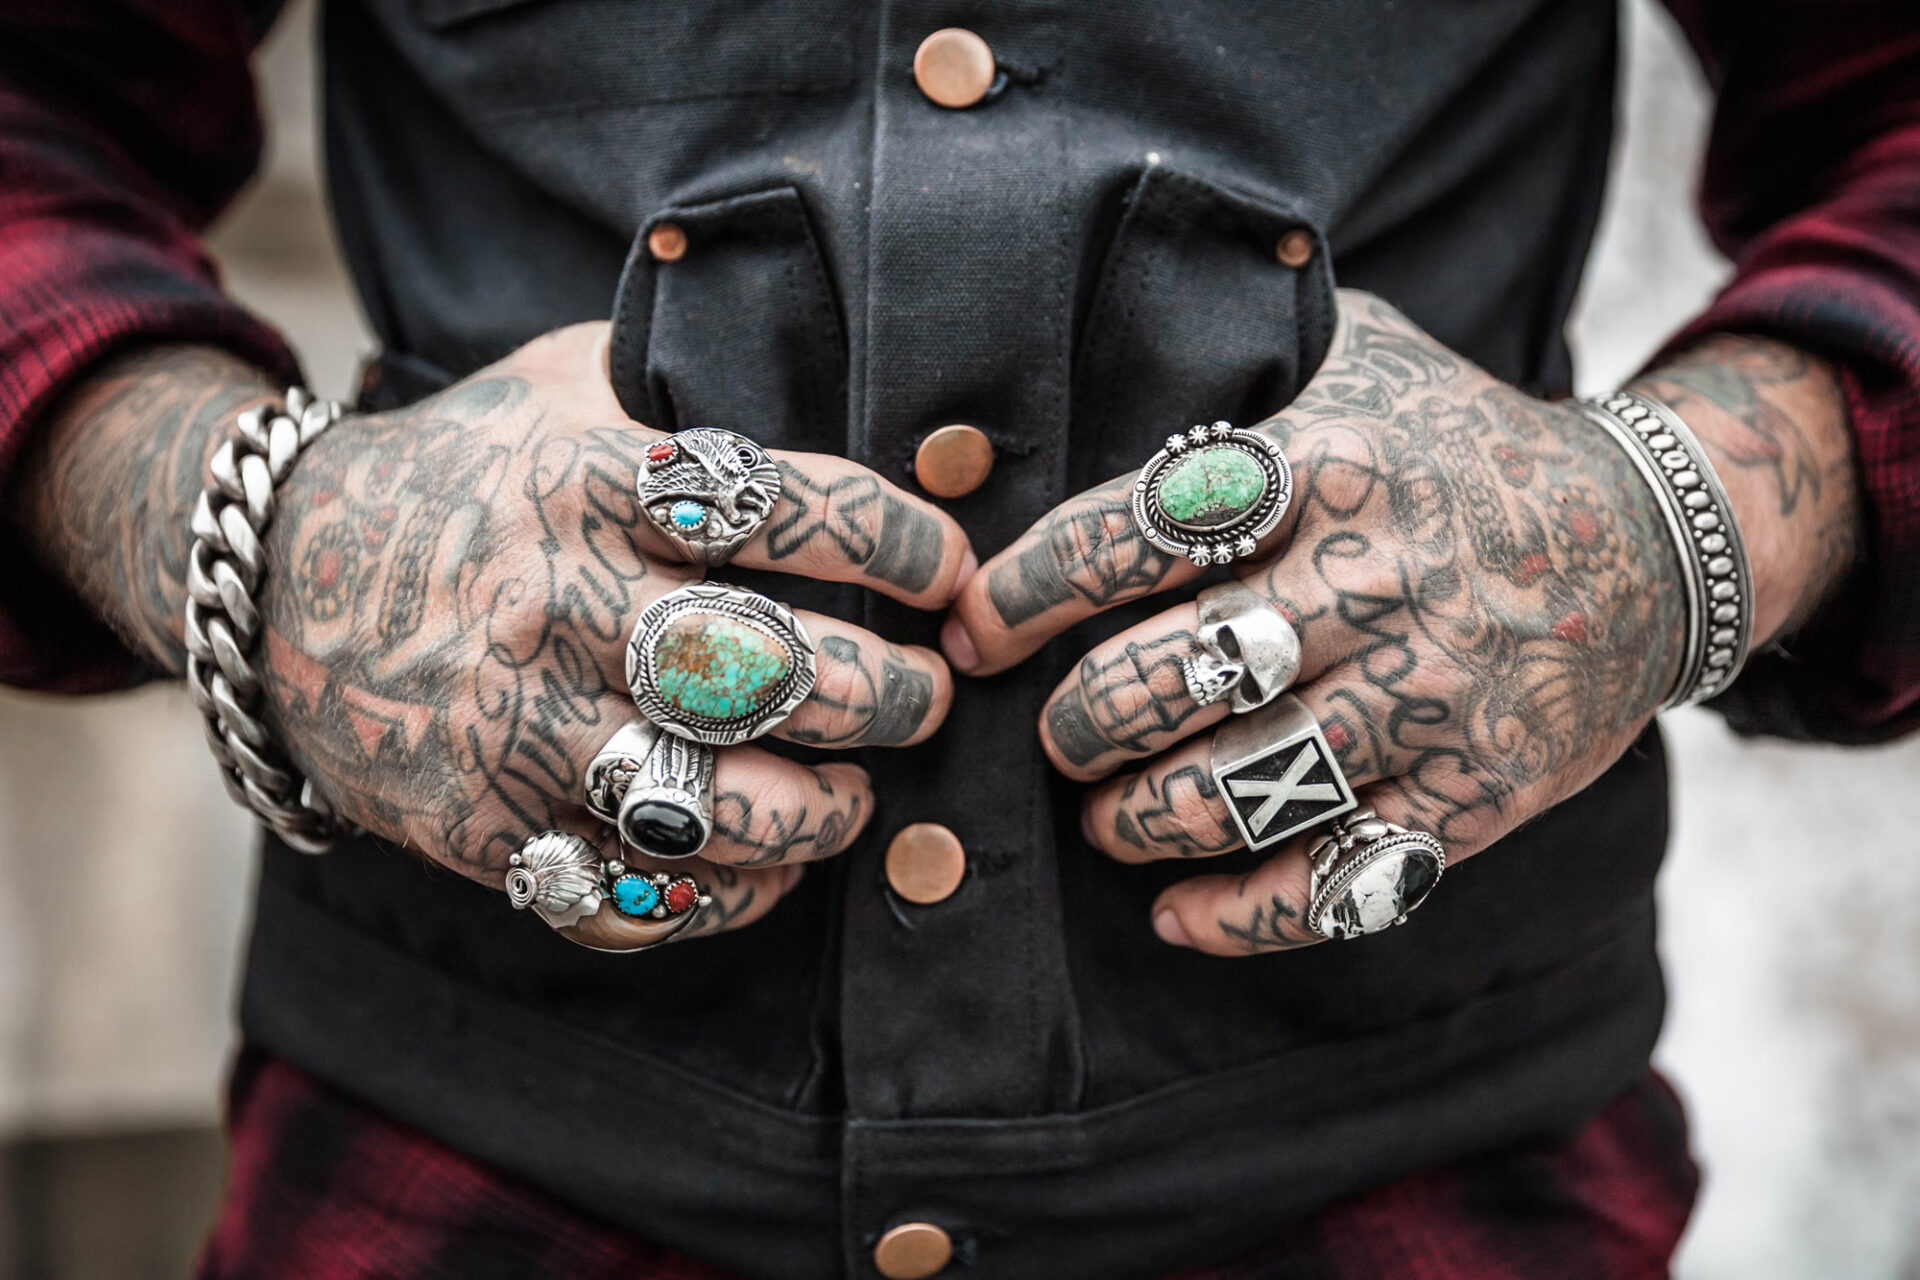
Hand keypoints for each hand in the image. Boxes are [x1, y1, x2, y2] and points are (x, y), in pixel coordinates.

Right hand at [254, 324, 972, 948]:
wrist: (274, 579)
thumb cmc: (463, 474)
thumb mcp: (559, 384)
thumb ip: (684, 383)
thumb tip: (840, 386)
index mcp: (586, 481)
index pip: (784, 508)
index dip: (899, 545)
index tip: (951, 571)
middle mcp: (553, 604)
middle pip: (769, 672)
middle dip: (891, 695)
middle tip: (931, 694)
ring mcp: (511, 727)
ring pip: (711, 803)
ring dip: (823, 812)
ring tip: (860, 794)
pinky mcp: (482, 828)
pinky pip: (632, 894)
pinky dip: (727, 898)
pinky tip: (774, 869)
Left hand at [947, 291, 1692, 953]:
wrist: (1652, 545)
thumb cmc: (1465, 449)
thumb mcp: (1368, 357)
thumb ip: (1251, 341)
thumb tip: (1106, 299)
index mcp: (1325, 468)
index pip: (1129, 535)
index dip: (1022, 594)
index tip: (969, 633)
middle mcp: (1373, 582)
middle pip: (1167, 676)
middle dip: (1075, 724)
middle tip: (1053, 735)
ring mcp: (1429, 696)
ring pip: (1236, 787)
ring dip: (1135, 820)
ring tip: (1105, 816)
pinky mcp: (1475, 793)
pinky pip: (1334, 879)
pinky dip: (1237, 914)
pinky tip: (1174, 912)